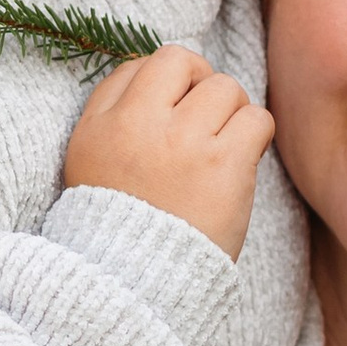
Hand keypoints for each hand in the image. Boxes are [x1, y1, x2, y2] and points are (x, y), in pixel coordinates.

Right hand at [63, 44, 273, 258]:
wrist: (139, 283)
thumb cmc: (120, 225)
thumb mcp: (90, 160)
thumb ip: (112, 108)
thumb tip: (156, 68)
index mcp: (102, 124)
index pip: (139, 64)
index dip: (164, 84)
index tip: (172, 114)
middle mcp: (138, 125)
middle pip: (184, 63)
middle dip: (199, 86)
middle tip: (202, 124)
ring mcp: (183, 142)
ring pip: (226, 87)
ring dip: (230, 112)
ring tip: (220, 147)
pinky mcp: (223, 164)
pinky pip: (256, 118)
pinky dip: (255, 134)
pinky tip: (240, 160)